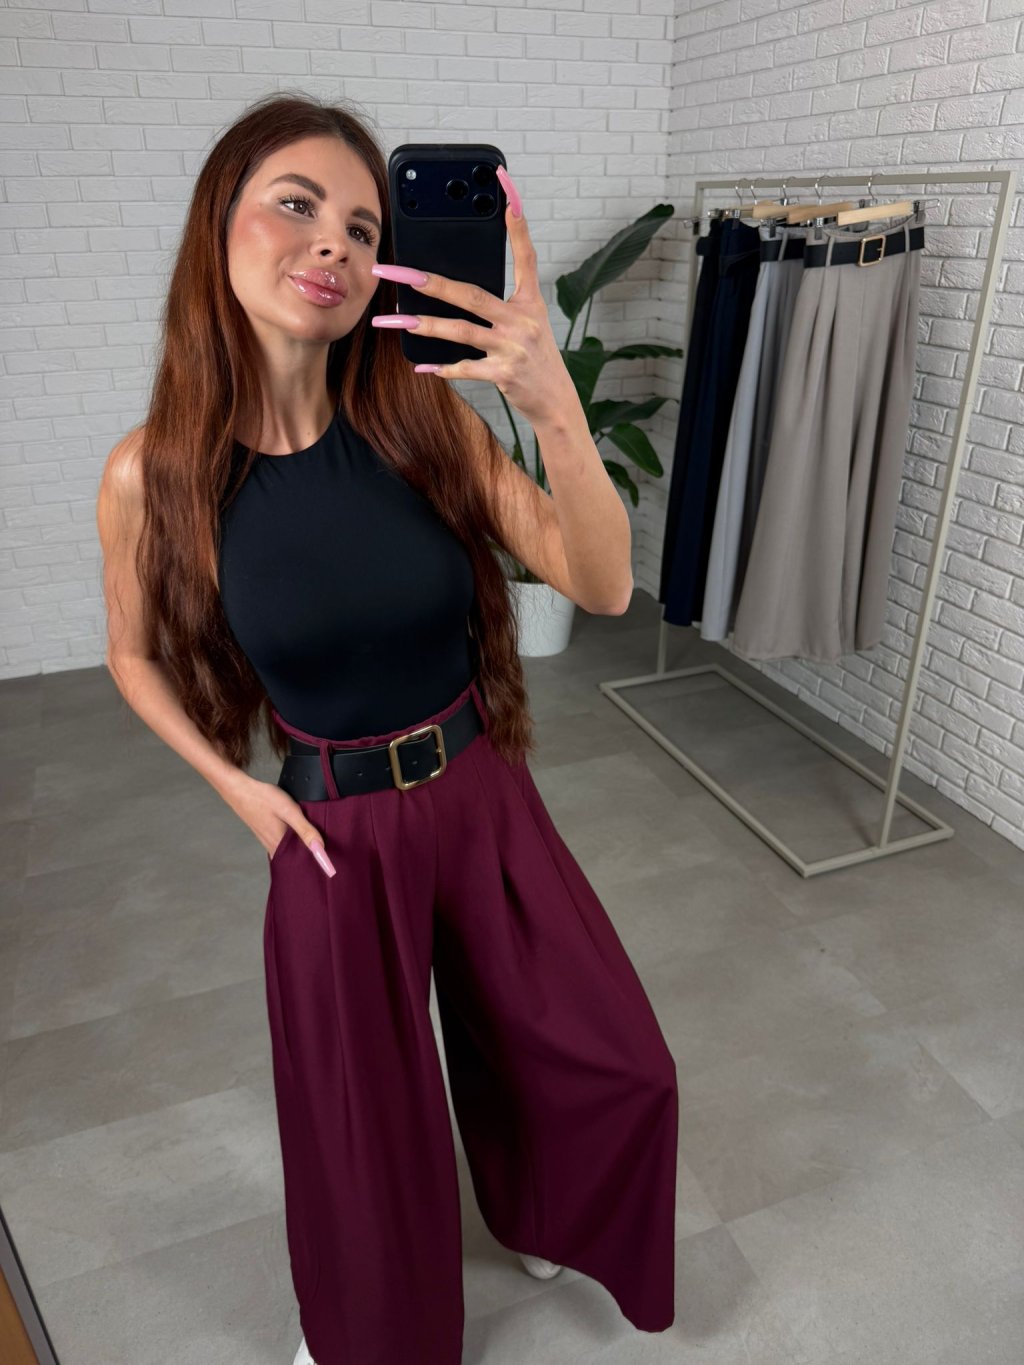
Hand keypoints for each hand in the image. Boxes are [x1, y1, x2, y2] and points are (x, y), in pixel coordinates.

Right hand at [226, 774, 335, 875]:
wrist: (240, 790)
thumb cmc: (263, 799)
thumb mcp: (289, 811)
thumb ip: (305, 830)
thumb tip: (320, 849)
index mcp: (280, 845)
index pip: (301, 863)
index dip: (316, 866)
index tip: (331, 869)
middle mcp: (274, 847)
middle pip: (296, 859)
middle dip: (310, 860)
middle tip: (328, 859)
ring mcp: (269, 841)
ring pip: (290, 851)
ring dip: (302, 851)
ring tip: (318, 849)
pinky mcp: (267, 834)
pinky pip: (284, 844)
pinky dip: (294, 843)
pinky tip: (301, 837)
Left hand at [370, 165, 572, 427]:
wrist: (556, 402)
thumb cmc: (536, 359)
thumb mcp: (529, 323)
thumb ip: (500, 305)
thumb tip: (456, 289)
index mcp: (530, 302)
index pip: (525, 253)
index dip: (517, 220)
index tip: (506, 186)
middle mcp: (522, 320)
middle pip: (470, 294)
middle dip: (429, 282)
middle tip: (395, 272)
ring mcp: (513, 347)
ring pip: (460, 331)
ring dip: (423, 326)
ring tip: (391, 320)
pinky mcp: (504, 373)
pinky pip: (466, 368)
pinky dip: (443, 368)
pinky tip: (421, 366)